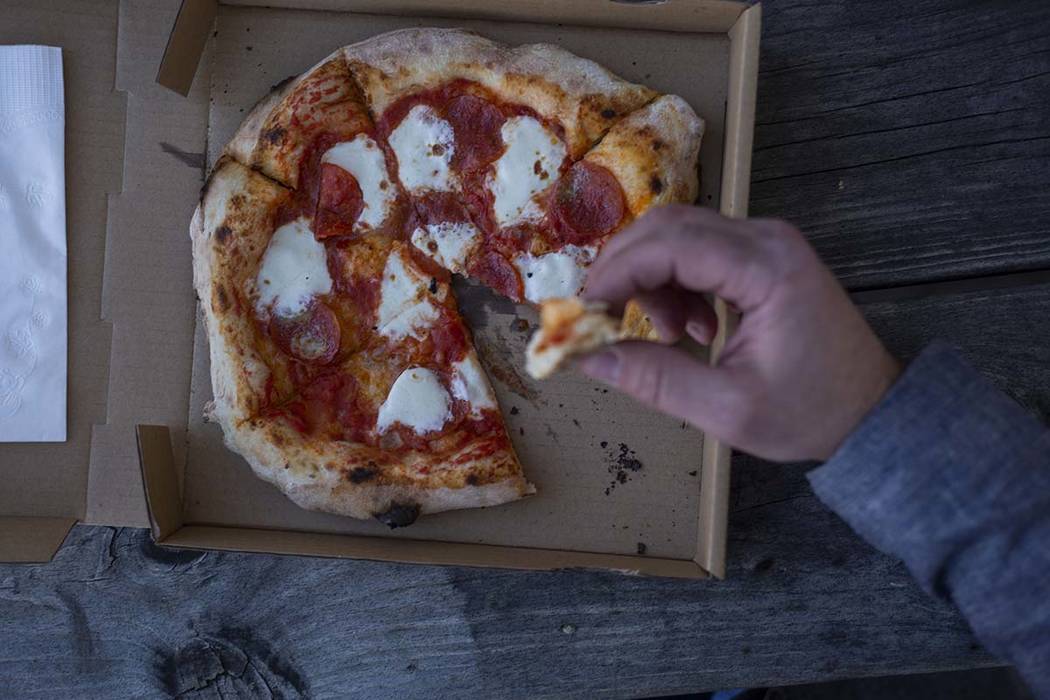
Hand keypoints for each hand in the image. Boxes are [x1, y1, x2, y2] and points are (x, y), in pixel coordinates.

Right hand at [579, 205, 899, 461]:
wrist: (873, 409)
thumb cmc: (810, 412)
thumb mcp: (726, 409)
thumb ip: (654, 379)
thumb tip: (587, 356)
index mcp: (766, 268)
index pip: (669, 244)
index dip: (615, 273)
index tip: (584, 313)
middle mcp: (766, 239)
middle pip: (667, 227)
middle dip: (623, 271)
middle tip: (603, 321)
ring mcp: (766, 243)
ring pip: (677, 236)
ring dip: (650, 280)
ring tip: (665, 336)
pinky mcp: (761, 256)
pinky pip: (697, 251)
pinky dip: (674, 284)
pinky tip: (690, 329)